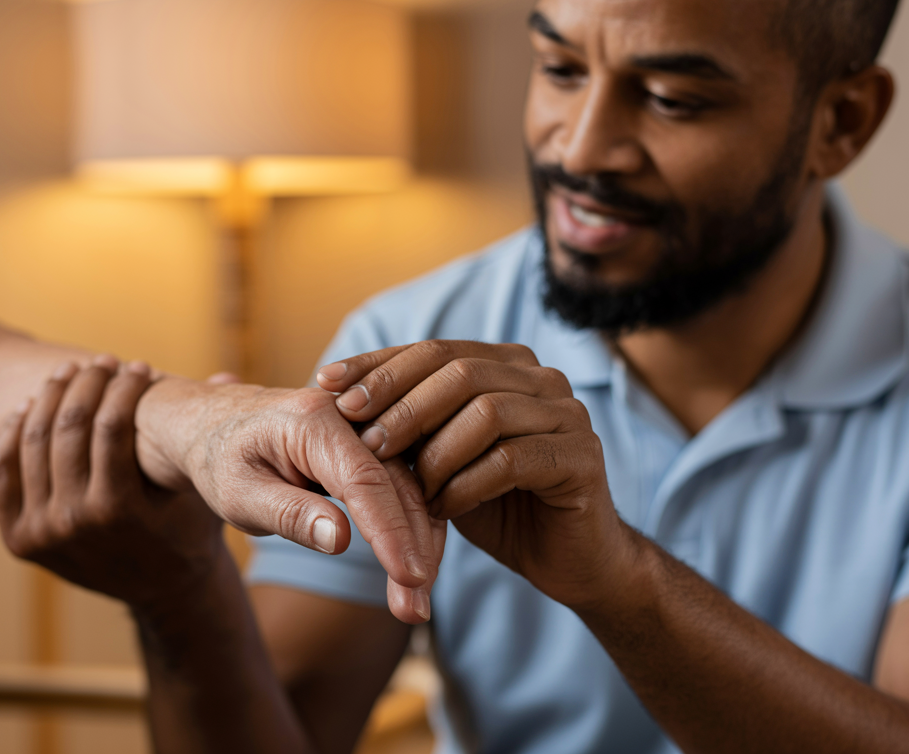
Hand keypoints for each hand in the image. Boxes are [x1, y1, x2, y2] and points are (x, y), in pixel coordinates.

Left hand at [0, 356, 223, 610]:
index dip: (125, 387)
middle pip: (69, 429)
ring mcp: (41, 533)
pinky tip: (29, 407)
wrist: (166, 589)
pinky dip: (11, 434)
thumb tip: (228, 378)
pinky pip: (3, 474)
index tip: (139, 366)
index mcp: (120, 511)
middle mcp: (74, 523)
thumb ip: (208, 436)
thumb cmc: (192, 528)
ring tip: (69, 375)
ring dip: (49, 398)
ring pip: (33, 444)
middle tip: (102, 362)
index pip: (111, 426)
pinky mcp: (19, 539)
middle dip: (87, 384)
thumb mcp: (207, 490)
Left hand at [132, 377, 436, 622]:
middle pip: (398, 483)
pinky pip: (402, 485)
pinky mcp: (370, 447)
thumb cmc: (220, 462)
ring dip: (419, 543)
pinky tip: (413, 567)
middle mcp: (348, 415)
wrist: (212, 427)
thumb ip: (288, 514)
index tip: (409, 578)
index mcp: (311, 420)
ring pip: (410, 486)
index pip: (364, 479)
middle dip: (413, 548)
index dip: (391, 531)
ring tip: (415, 606)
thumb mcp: (239, 495)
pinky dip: (411, 527)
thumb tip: (339, 540)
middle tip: (415, 611)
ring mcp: (364, 428)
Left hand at [317, 340, 637, 612]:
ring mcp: (568, 415)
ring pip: (486, 411)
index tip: (326, 383)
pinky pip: (513, 460)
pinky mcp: (582, 458)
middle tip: (363, 440)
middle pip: (460, 371)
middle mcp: (542, 379)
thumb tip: (338, 392)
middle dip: (401, 403)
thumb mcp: (441, 457)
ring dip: (435, 450)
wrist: (569, 559)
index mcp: (507, 365)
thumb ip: (410, 424)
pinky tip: (442, 508)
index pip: (434, 349)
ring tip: (404, 486)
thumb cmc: (497, 504)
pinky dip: (467, 484)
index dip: (379, 365)